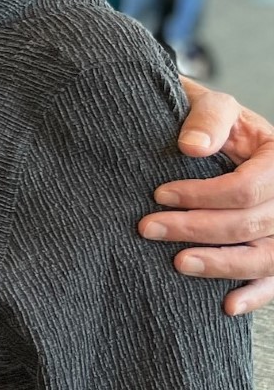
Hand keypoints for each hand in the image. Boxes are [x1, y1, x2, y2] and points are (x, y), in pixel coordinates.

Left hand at [140, 79, 273, 313]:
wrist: (221, 134)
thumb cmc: (216, 121)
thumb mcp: (214, 105)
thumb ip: (208, 119)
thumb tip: (191, 148)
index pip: (246, 189)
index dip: (202, 196)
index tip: (159, 195)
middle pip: (252, 224)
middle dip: (198, 229)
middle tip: (148, 228)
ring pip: (267, 257)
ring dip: (223, 265)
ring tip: (179, 264)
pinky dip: (255, 295)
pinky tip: (226, 305)